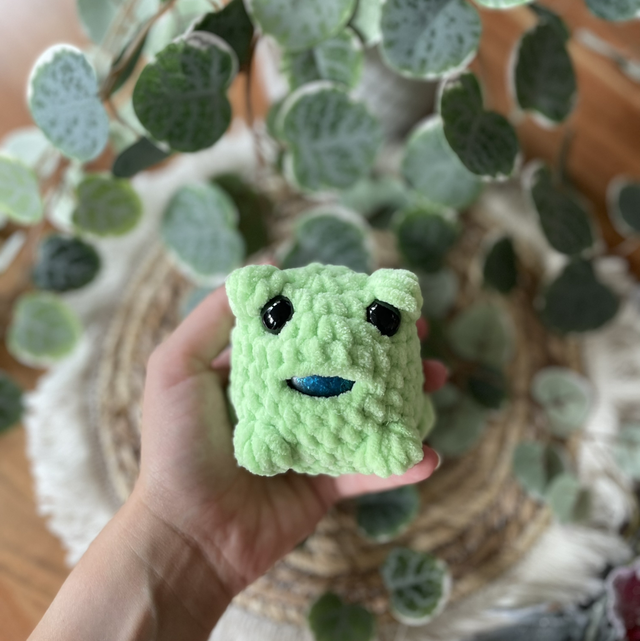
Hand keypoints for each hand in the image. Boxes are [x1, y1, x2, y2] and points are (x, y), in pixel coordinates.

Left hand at [135, 284, 443, 598]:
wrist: (185, 535)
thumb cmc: (176, 446)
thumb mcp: (177, 368)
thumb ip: (213, 317)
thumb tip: (266, 264)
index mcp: (258, 373)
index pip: (307, 332)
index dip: (342, 312)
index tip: (375, 295)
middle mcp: (288, 402)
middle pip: (346, 368)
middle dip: (384, 350)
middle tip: (419, 335)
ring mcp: (311, 443)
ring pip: (367, 413)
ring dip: (405, 397)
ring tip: (437, 379)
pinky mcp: (325, 485)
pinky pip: (369, 471)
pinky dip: (401, 464)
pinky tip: (429, 454)